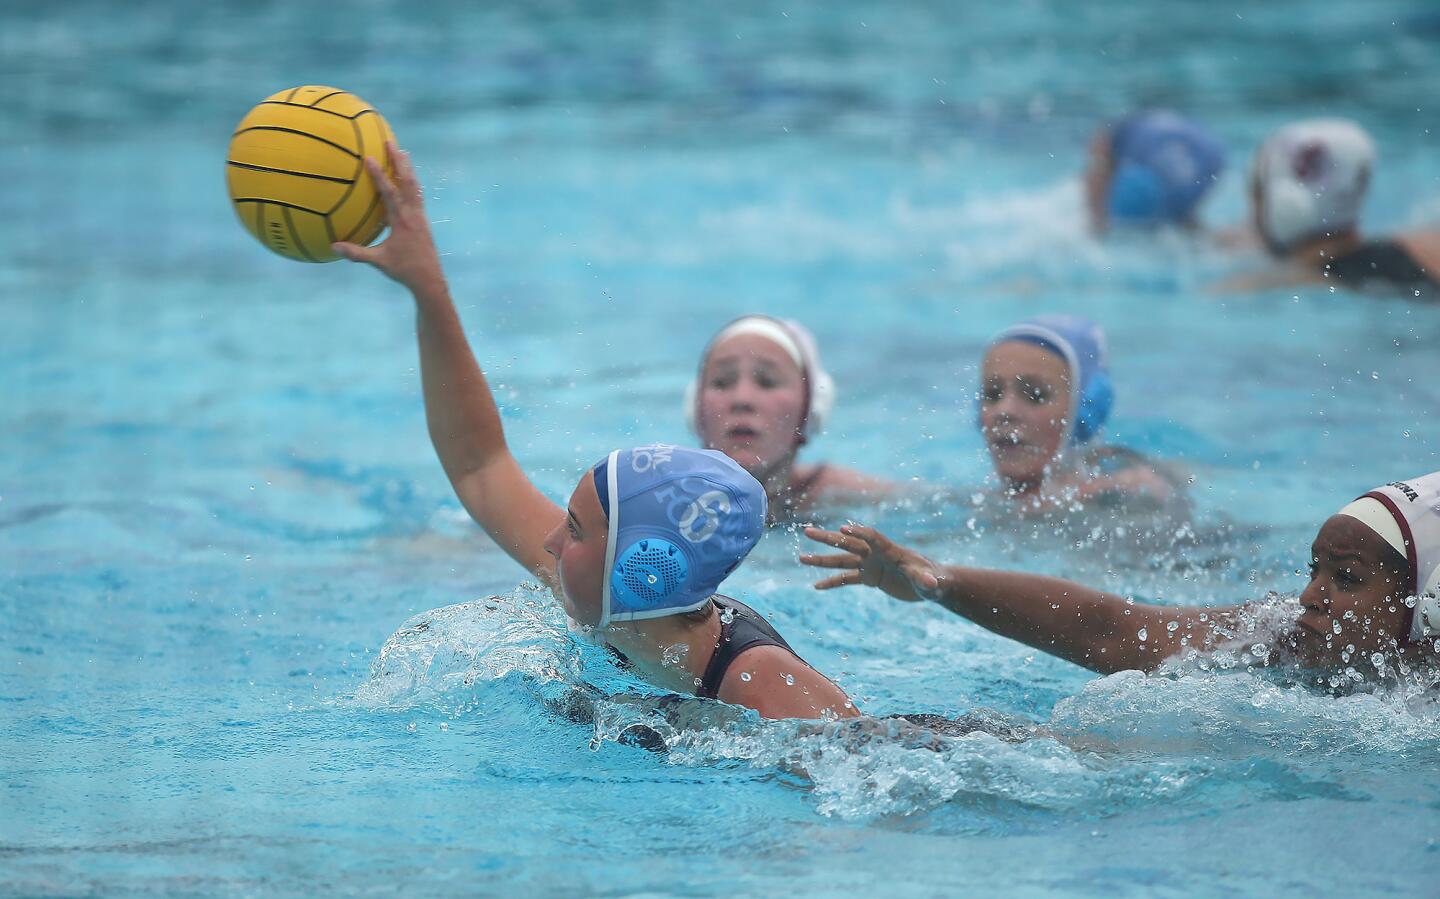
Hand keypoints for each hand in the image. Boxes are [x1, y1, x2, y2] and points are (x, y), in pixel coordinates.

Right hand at [332, 141, 444, 292]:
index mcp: (402, 221)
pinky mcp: (423, 220)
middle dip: (400, 161)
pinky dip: (411, 182)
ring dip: (408, 168)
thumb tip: (333, 246)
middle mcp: (413, 214)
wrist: (431, 280)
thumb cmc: (404, 270)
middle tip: (391, 142)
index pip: (389, 193)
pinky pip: (417, 195)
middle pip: (408, 181)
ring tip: (402, 152)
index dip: (379, 175)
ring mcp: (420, 216)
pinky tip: (408, 177)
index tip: (370, 158)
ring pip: (415, 186)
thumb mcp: (379, 262)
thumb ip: (357, 253)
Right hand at [799, 524, 942, 602]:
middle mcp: (876, 554)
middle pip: (848, 542)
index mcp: (890, 550)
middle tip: (807, 531)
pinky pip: (846, 579)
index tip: (842, 528)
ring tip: (802, 557)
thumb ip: (926, 580)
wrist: (931, 584)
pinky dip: (832, 582)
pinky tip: (816, 586)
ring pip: (842, 560)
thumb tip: (930, 583)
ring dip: (822, 559)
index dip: (859, 532)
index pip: (872, 537)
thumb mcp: (930, 581)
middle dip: (828, 538)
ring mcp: (870, 565)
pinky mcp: (869, 578)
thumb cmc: (933, 579)